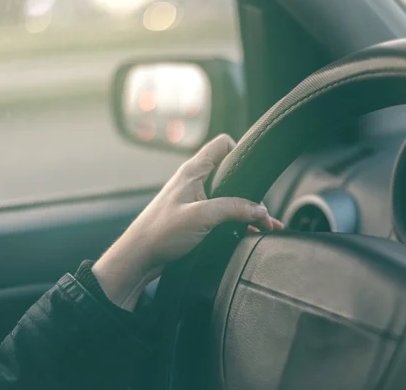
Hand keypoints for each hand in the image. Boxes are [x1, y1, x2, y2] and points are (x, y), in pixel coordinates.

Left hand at [92, 134, 282, 310]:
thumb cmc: (160, 233)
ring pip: (230, 198)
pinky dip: (240, 223)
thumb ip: (232, 208)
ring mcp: (196, 201)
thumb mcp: (200, 216)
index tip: (255, 171)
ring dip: (248, 210)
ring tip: (266, 225)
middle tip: (264, 208)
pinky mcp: (197, 219)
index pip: (222, 145)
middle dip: (251, 189)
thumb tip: (260, 209)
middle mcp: (196, 183)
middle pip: (232, 174)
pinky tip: (253, 233)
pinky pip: (224, 215)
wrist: (139, 258)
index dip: (240, 151)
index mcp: (193, 172)